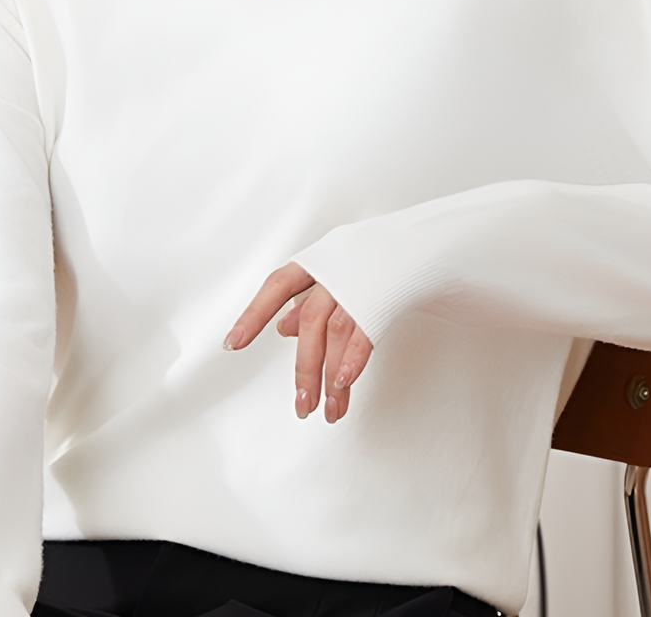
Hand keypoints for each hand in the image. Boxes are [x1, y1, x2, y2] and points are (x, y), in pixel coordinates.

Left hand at [224, 262, 372, 422]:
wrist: (417, 242)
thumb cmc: (370, 259)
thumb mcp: (334, 273)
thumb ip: (307, 301)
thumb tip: (281, 330)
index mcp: (316, 261)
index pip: (277, 286)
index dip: (254, 313)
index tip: (233, 343)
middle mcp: (335, 270)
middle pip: (310, 321)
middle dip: (304, 368)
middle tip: (302, 404)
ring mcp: (360, 282)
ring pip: (335, 333)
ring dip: (330, 376)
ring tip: (329, 409)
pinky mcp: (384, 296)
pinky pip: (365, 332)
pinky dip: (353, 360)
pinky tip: (344, 383)